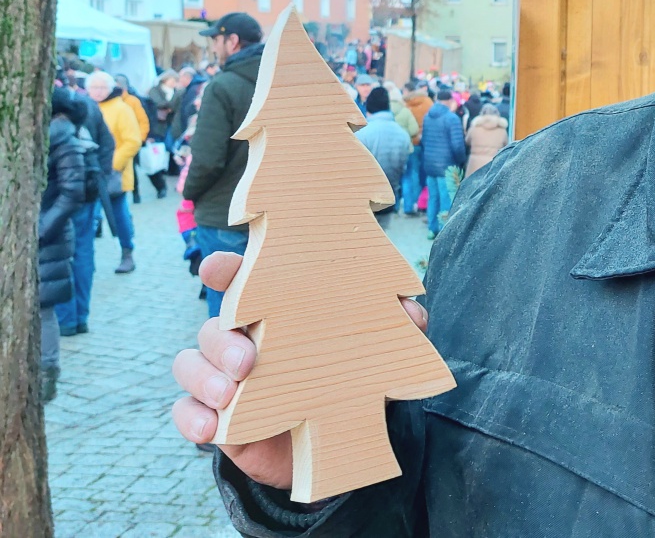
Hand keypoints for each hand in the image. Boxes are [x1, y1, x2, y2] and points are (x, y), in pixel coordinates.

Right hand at [171, 250, 428, 488]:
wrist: (333, 442)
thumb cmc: (348, 378)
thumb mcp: (375, 352)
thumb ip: (394, 328)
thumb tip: (413, 312)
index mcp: (276, 312)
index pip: (242, 281)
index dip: (226, 269)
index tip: (216, 268)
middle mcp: (243, 338)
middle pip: (213, 326)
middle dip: (222, 339)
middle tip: (247, 361)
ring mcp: (224, 377)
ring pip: (191, 364)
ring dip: (205, 377)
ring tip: (230, 394)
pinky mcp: (216, 418)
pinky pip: (186, 411)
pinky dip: (193, 418)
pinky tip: (211, 430)